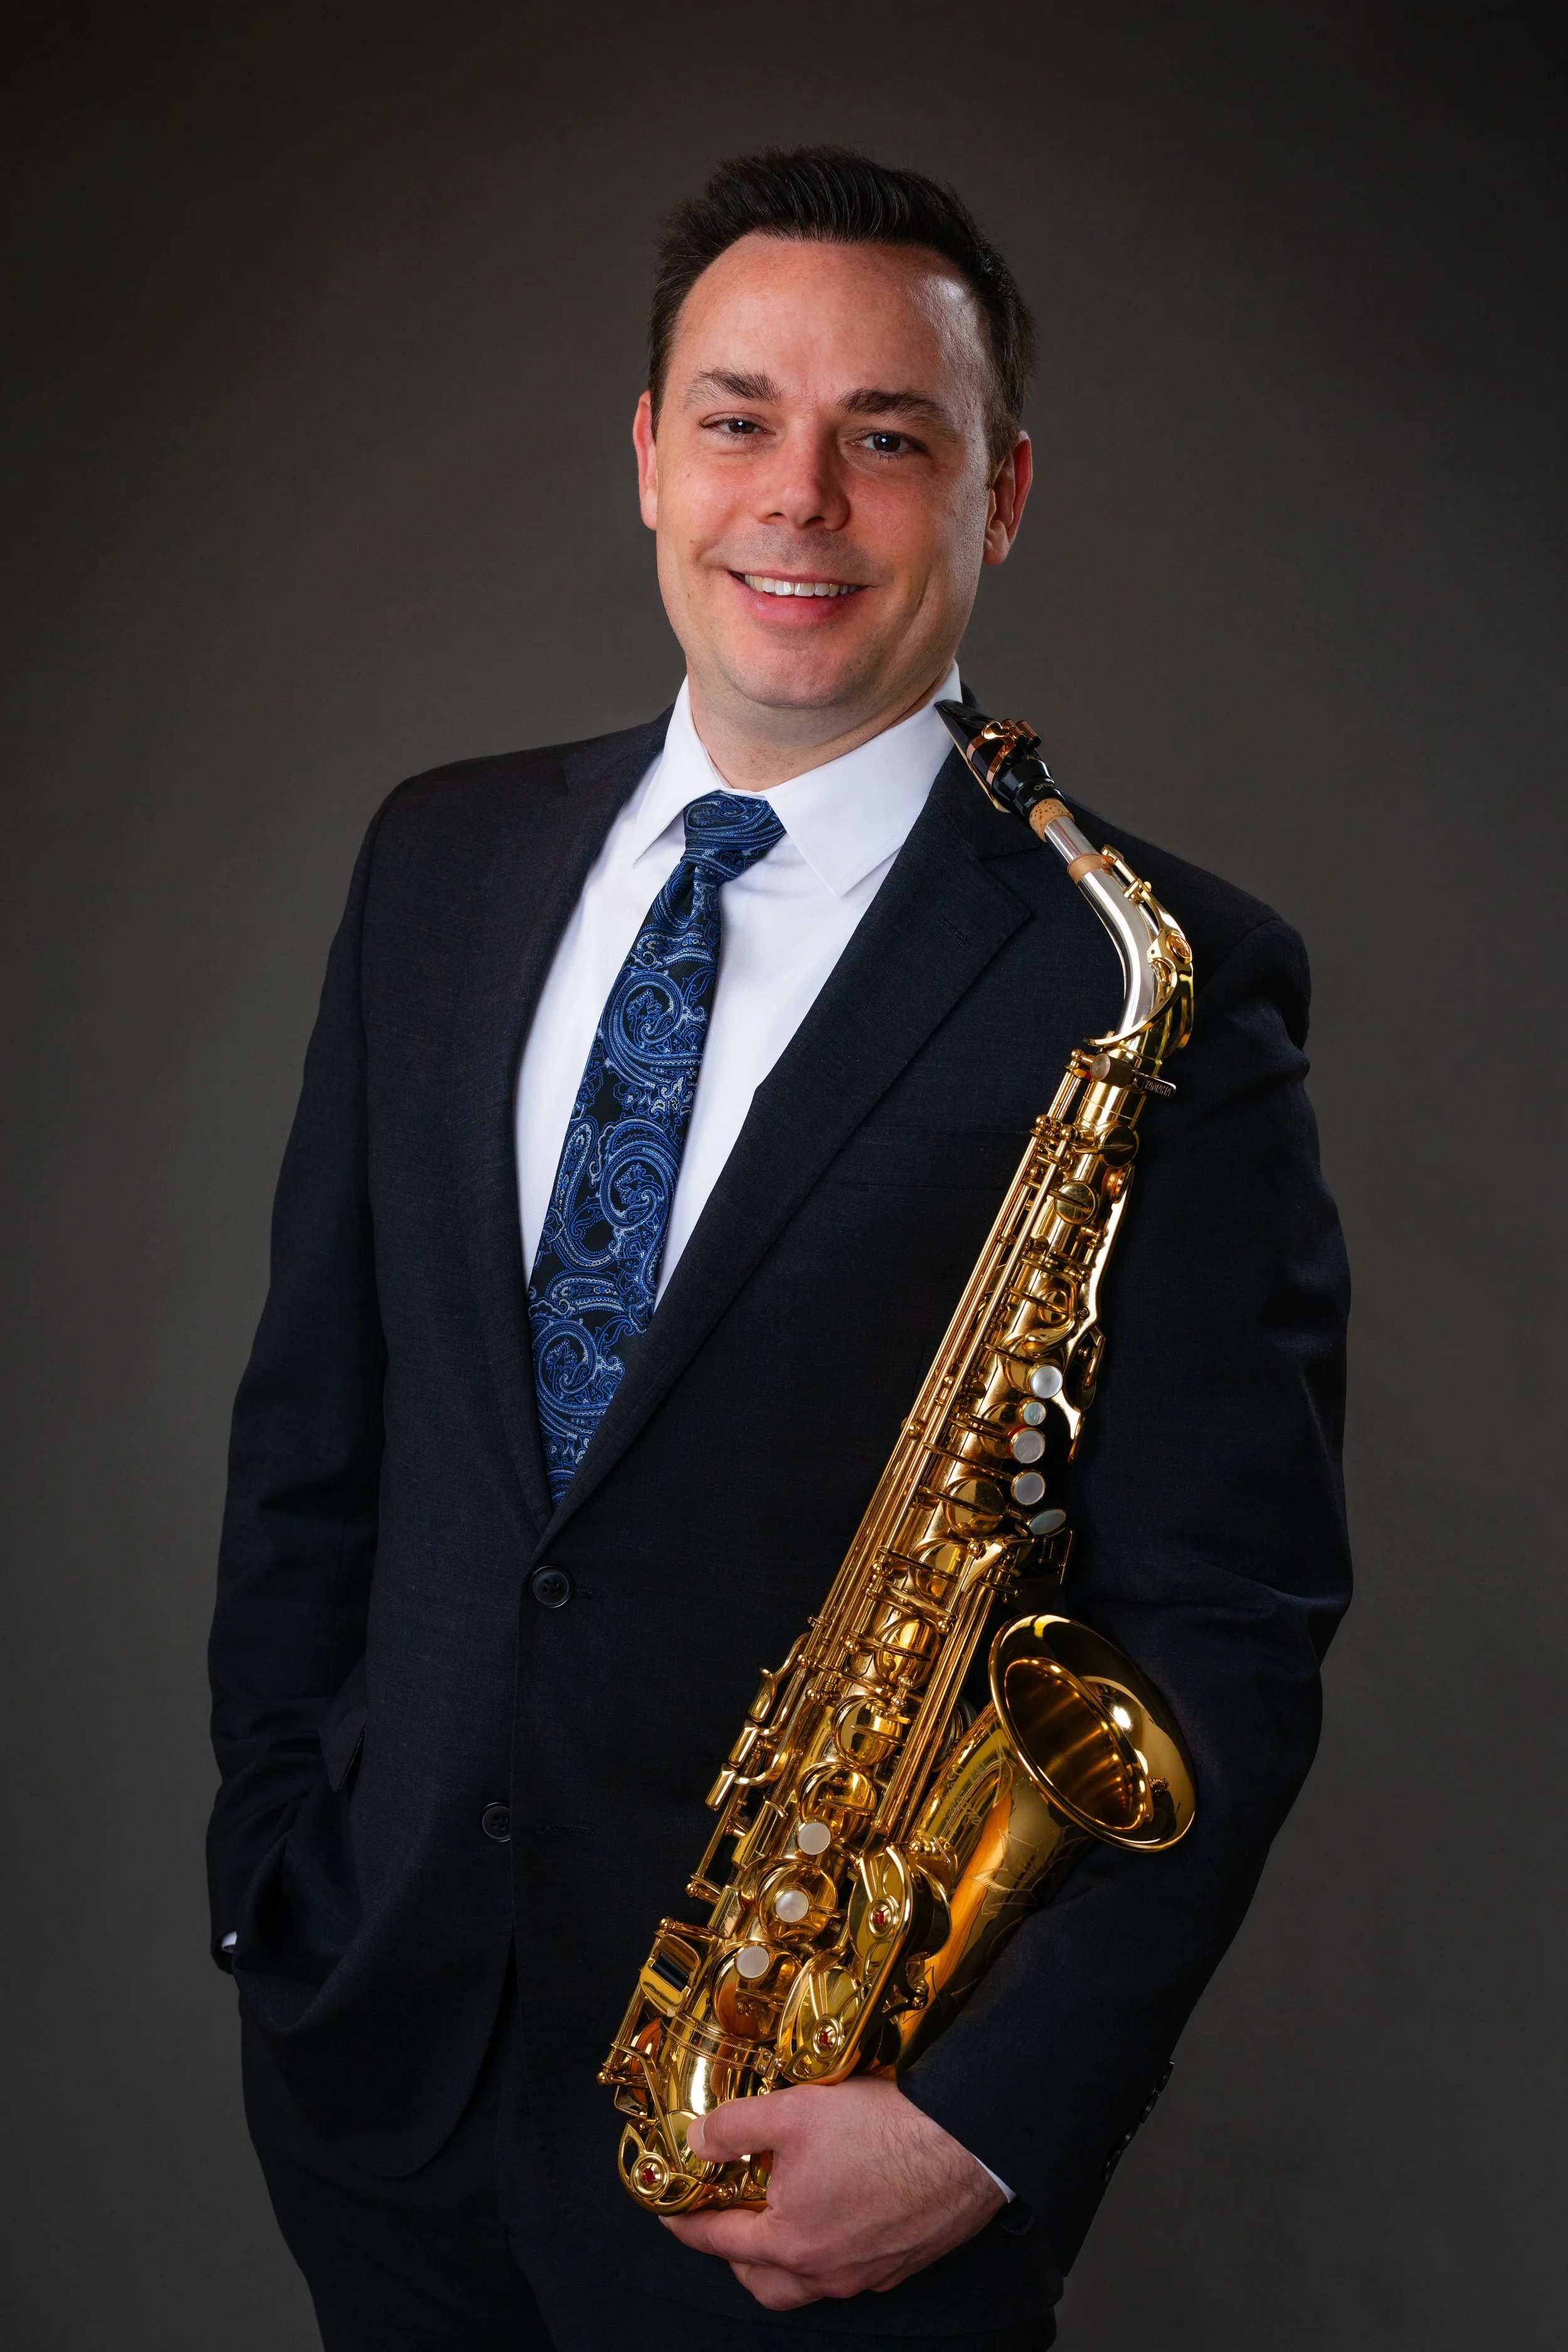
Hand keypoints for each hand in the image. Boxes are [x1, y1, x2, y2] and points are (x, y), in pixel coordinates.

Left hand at [662, 2077, 1004, 2309]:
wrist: (965, 2144)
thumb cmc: (884, 2131)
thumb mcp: (792, 2111)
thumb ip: (736, 2127)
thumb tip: (700, 2139)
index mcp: (792, 2243)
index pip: (721, 2242)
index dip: (688, 2226)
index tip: (672, 2217)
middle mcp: (828, 2271)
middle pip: (765, 2283)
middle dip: (737, 2256)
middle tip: (727, 2218)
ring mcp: (868, 2272)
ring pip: (810, 2282)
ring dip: (785, 2258)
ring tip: (781, 2215)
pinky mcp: (902, 2261)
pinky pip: (851, 2271)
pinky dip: (830, 2250)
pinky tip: (836, 2212)